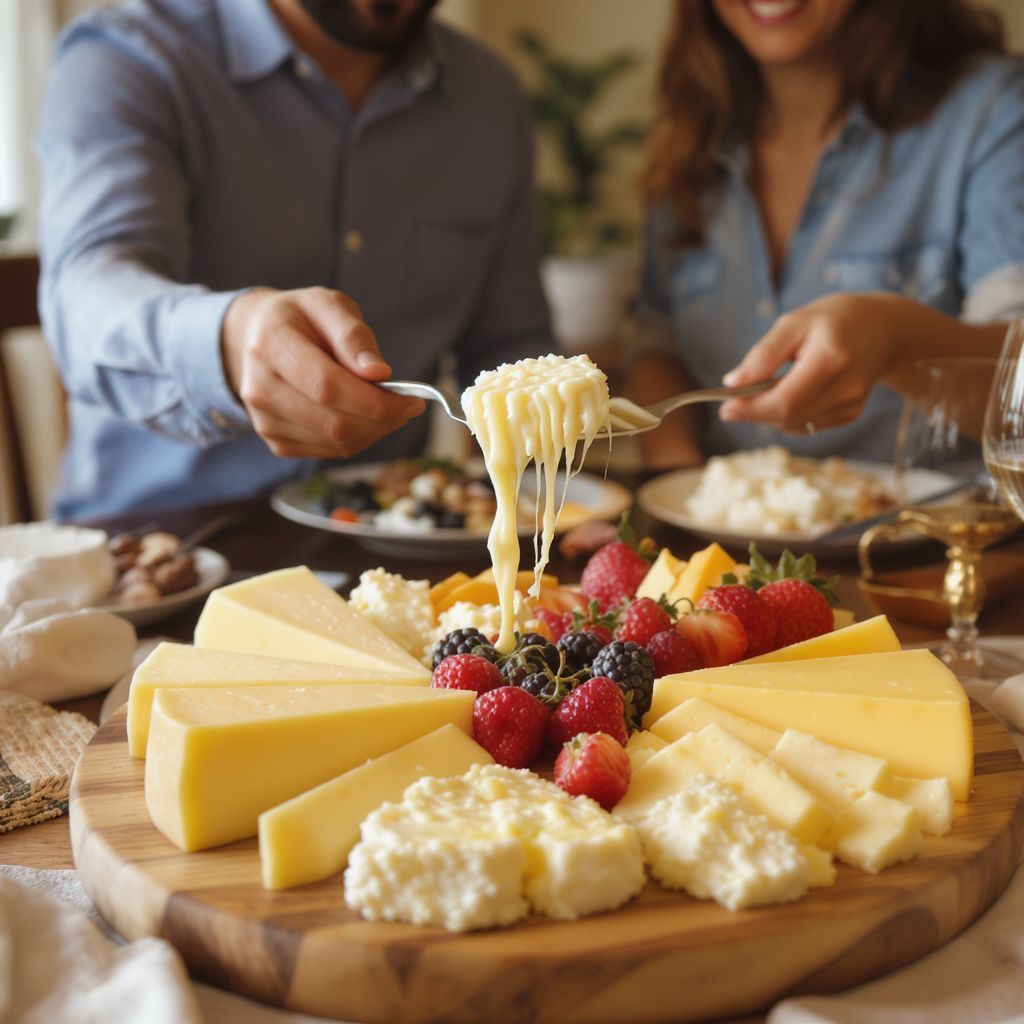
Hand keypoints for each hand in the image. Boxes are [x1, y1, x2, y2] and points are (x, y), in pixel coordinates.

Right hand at [221, 287, 424, 458]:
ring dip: (374, 430)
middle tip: (407, 406)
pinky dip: (358, 438)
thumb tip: (378, 372)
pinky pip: (330, 451)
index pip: (328, 387)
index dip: (375, 400)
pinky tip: (362, 416)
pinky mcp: (276, 441)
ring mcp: (265, 420)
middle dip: (383, 419)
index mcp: (271, 345)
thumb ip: (353, 336)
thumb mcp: (329, 305)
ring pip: (336, 443)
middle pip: (334, 423)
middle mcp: (259, 388)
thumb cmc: (303, 318)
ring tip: (386, 407)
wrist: (260, 337)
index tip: (412, 400)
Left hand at [717, 293, 899, 433]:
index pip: (784, 401)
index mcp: (830, 359)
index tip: (725, 408)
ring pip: (795, 425)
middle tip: (735, 399)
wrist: (885, 328)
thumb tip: (732, 383)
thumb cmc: (833, 320)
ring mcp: (851, 404)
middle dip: (756, 412)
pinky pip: (807, 425)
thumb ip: (764, 354)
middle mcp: (846, 387)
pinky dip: (790, 415)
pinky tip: (793, 391)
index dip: (751, 410)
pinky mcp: (851, 414)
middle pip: (788, 417)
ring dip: (771, 414)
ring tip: (771, 385)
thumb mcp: (794, 322)